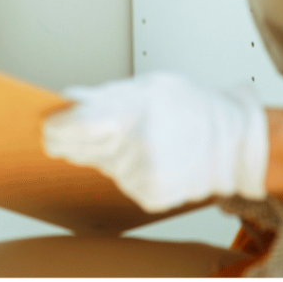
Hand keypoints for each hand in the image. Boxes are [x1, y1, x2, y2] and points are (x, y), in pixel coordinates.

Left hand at [41, 72, 268, 212]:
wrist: (234, 143)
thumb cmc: (194, 107)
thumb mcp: (151, 85)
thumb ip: (108, 94)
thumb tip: (71, 99)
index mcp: (134, 111)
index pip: (76, 126)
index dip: (56, 128)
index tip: (49, 126)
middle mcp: (135, 145)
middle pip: (81, 149)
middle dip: (78, 140)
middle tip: (97, 128)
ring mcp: (142, 174)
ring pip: (103, 165)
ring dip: (111, 153)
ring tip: (145, 138)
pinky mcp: (149, 196)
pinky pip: (123, 182)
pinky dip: (130, 170)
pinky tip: (153, 157)